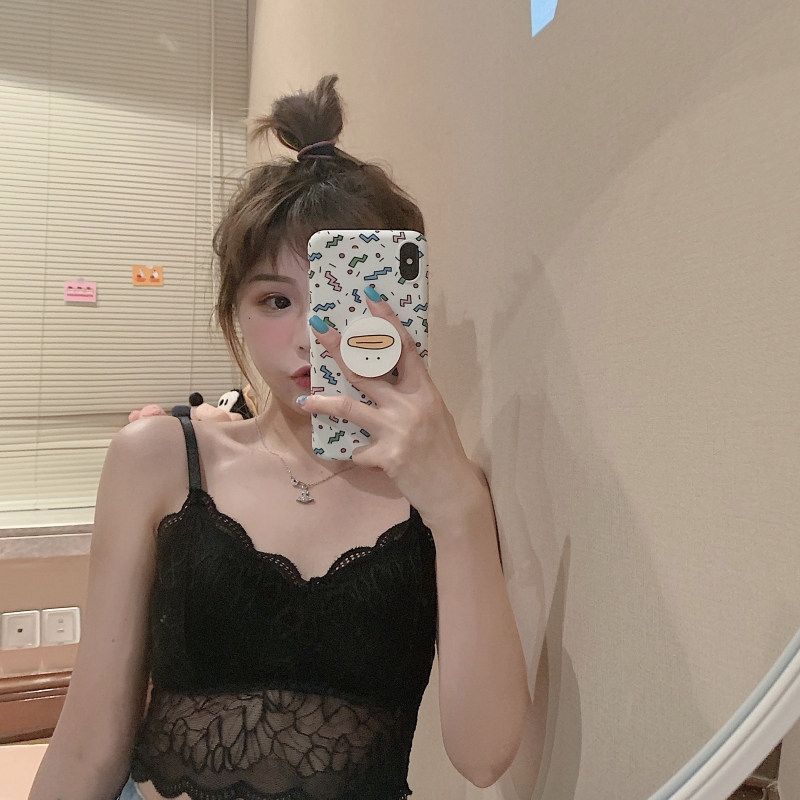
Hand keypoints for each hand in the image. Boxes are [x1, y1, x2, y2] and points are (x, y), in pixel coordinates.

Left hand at [298, 294, 482, 529]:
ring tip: (306, 401)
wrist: (452, 491)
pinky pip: (359, 451)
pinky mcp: (387, 455)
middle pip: (367, 369)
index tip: (370, 297)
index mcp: (425, 390)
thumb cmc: (442, 450)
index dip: (387, 320)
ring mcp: (398, 429)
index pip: (404, 347)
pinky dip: (357, 454)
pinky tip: (363, 458)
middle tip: (318, 328)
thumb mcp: (433, 414)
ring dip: (323, 403)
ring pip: (350, 407)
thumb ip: (410, 395)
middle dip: (339, 347)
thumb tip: (383, 378)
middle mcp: (411, 405)